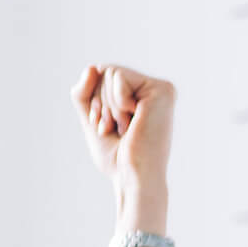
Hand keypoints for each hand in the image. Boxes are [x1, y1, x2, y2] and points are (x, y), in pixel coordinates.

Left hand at [70, 63, 175, 194]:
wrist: (132, 179)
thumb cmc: (117, 158)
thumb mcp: (93, 119)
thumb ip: (86, 93)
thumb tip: (91, 67)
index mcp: (142, 96)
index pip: (103, 76)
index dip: (95, 102)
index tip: (107, 129)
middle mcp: (153, 90)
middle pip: (105, 71)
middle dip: (100, 104)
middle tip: (116, 130)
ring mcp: (160, 89)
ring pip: (110, 72)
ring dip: (107, 106)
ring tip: (125, 129)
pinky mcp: (161, 90)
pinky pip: (119, 76)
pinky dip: (115, 101)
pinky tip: (132, 121)